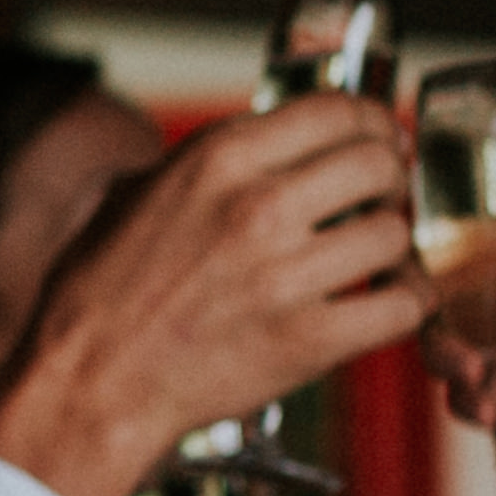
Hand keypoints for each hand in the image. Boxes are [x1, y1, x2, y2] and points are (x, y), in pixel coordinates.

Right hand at [0, 100, 425, 495]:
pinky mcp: (308, 341)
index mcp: (217, 159)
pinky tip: (389, 301)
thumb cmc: (98, 298)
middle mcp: (257, 206)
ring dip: (396, 243)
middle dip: (391, 177)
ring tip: (379, 256)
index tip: (378, 139)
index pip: (337, 110)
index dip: (371, 123)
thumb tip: (251, 146)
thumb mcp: (135, 195)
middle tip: (384, 197)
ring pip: (395, 233)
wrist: (87, 386)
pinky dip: (407, 302)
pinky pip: (402, 306)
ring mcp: (285, 275)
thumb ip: (200, 164)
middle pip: (379, 163)